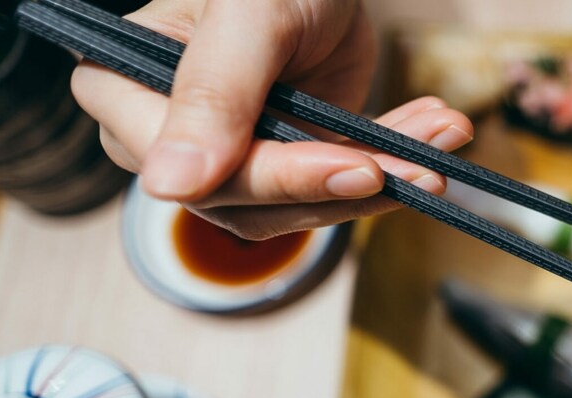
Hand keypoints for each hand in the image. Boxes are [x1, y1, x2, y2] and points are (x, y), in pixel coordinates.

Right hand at [71, 0, 473, 238]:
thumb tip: (167, 187)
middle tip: (420, 167)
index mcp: (128, 94)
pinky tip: (437, 132)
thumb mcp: (246, 18)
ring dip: (386, 175)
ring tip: (443, 136)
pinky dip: (397, 158)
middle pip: (255, 201)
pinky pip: (342, 182)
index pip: (200, 170)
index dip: (280, 176)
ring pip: (306, 204)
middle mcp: (171, 136)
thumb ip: (212, 95)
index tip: (355, 168)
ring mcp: (234, 152)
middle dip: (348, 182)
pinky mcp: (290, 156)